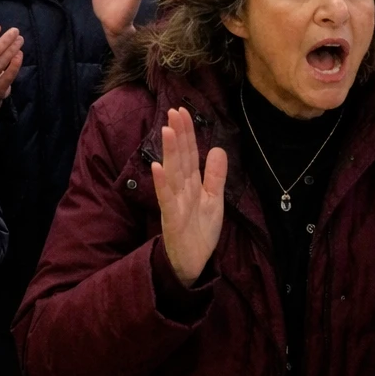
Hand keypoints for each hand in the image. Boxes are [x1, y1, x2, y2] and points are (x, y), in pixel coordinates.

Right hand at [151, 108, 227, 287]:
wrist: (192, 264)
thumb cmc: (200, 232)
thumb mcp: (214, 200)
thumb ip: (215, 176)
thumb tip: (217, 148)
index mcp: (191, 184)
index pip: (189, 153)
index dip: (187, 133)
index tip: (183, 111)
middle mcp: (181, 189)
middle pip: (180, 158)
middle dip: (178, 135)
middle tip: (174, 111)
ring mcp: (174, 202)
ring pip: (173, 173)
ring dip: (169, 152)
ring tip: (167, 130)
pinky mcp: (171, 218)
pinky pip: (166, 198)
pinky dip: (162, 183)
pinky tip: (158, 167)